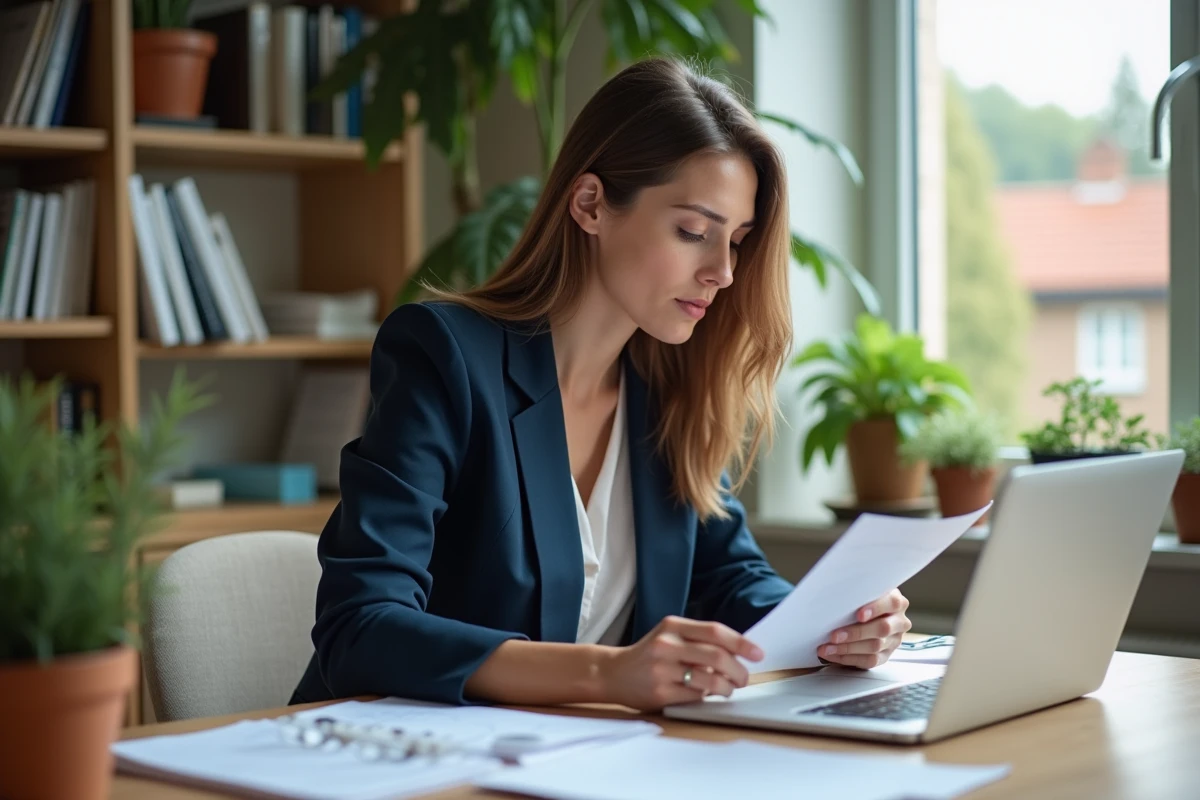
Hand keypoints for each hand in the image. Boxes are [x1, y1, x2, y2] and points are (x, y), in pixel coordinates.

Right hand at [599, 616, 763, 710]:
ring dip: (727, 687)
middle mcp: (666, 645)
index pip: (715, 631)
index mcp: (672, 626)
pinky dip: (707, 697)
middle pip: (717, 656)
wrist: (612, 673)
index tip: (758, 653)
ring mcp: (662, 670)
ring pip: (709, 680)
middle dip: (739, 671)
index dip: (741, 643)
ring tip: (728, 689)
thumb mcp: (669, 637)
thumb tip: (739, 652)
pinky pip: (695, 697)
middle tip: (744, 678)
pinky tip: (706, 695)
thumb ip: (698, 640)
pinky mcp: (659, 693)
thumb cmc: (649, 655)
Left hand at [818, 589, 911, 669]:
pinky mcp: (886, 655)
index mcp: (896, 602)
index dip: (876, 608)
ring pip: (875, 646)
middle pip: (882, 628)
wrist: (867, 615)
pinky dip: (848, 658)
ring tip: (828, 648)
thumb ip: (858, 595)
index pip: (892, 602)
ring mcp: (894, 640)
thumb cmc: (861, 602)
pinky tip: (833, 655)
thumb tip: (835, 600)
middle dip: (856, 633)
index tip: (859, 615)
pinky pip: (869, 661)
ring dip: (848, 648)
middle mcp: (899, 622)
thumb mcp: (863, 594)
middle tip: (834, 636)